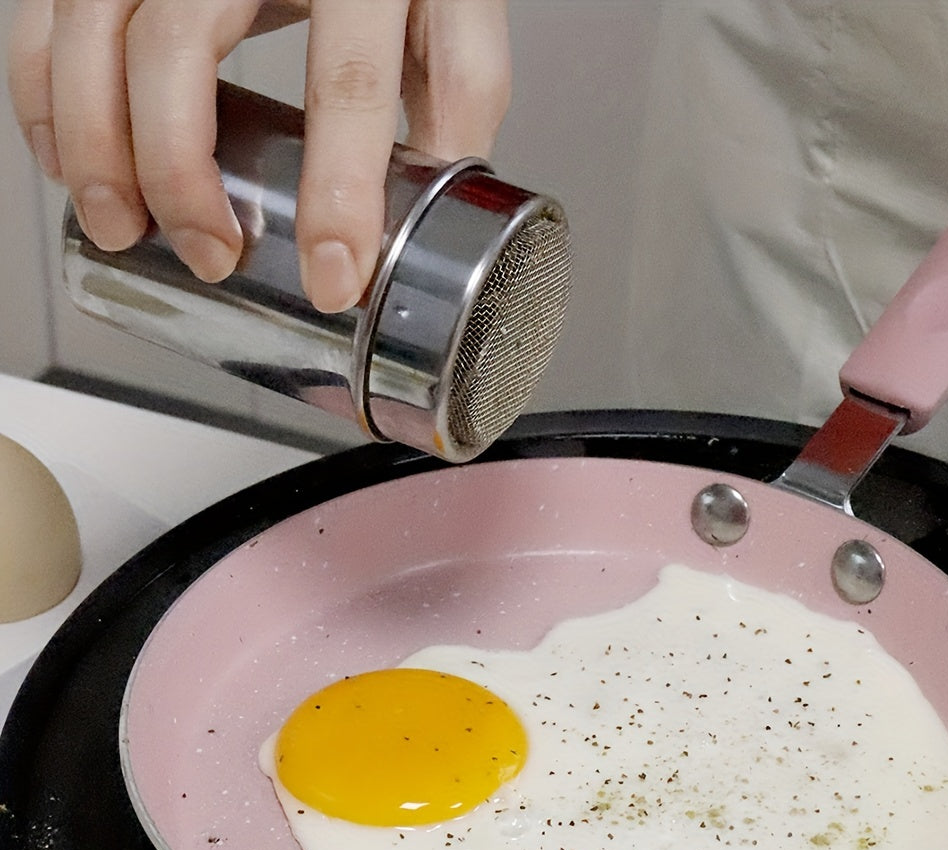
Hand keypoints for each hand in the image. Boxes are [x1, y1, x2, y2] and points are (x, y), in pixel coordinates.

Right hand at [7, 0, 510, 311]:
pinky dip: (43, 89)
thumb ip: (457, 96)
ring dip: (92, 140)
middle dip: (180, 172)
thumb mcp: (451, 7)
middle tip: (208, 255)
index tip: (332, 276)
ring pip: (94, 22)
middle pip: (179, 45)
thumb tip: (440, 208)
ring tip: (117, 226)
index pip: (347, 81)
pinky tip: (67, 158)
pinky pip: (48, 8)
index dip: (339, 192)